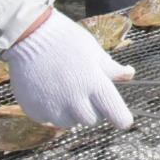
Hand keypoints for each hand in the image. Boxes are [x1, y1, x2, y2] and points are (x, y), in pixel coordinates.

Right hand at [3, 9, 135, 129]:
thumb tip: (129, 74)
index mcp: (94, 84)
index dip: (121, 118)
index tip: (123, 120)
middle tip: (85, 93)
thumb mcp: (94, 51)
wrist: (30, 37)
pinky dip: (52, 110)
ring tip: (64, 90)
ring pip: (70, 122)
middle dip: (93, 110)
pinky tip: (48, 91)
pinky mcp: (35, 112)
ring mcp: (53, 108)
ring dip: (71, 112)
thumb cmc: (67, 41)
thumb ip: (112, 69)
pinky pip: (49, 120)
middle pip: (92, 120)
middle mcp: (74, 101)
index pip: (115, 113)